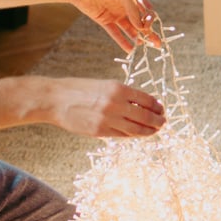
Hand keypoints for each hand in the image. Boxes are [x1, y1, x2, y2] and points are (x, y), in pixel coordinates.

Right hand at [42, 77, 165, 137]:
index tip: (161, 109)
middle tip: (163, 122)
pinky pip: (122, 135)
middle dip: (158, 121)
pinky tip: (137, 133)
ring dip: (149, 131)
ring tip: (155, 130)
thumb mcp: (104, 85)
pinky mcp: (100, 131)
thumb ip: (123, 94)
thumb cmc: (80, 89)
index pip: (146, 100)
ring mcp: (108, 119)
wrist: (56, 99)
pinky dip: (132, 135)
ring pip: (136, 129)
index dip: (157, 106)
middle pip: (145, 117)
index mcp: (118, 88)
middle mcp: (115, 104)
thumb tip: (143, 104)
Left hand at [68, 0, 162, 51]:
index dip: (150, 19)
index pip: (146, 11)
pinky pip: (116, 33)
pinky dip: (122, 42)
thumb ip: (133, 9)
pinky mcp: (105, 20)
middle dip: (149, 32)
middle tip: (157, 44)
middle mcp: (125, 6)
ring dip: (137, 38)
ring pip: (130, 29)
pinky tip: (130, 49)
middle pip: (140, 22)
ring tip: (144, 47)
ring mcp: (116, 14)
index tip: (149, 25)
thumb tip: (141, 26)